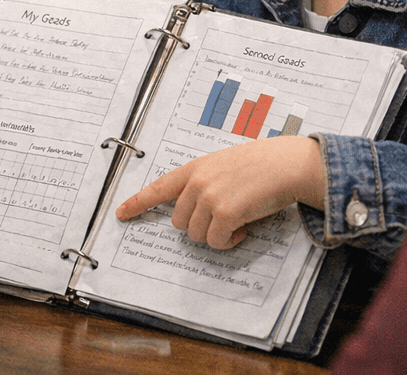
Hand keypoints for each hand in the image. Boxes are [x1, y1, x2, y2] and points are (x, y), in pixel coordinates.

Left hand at [113, 137, 324, 249]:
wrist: (286, 164)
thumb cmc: (261, 165)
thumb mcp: (224, 166)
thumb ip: (205, 183)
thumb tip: (198, 212)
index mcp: (194, 168)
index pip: (159, 187)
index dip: (138, 202)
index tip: (120, 213)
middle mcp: (197, 182)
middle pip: (180, 223)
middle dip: (200, 227)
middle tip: (224, 218)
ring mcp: (209, 197)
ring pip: (197, 235)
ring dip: (217, 235)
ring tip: (238, 220)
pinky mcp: (224, 213)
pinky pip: (217, 242)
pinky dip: (230, 241)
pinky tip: (244, 227)